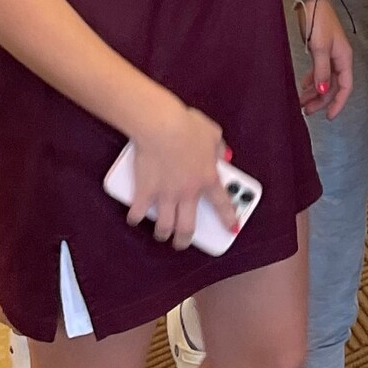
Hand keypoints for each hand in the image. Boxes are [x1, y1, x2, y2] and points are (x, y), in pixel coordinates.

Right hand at [124, 104, 230, 247]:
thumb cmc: (187, 125)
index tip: (232, 229)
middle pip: (188, 227)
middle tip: (182, 242)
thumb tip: (223, 155)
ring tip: (161, 234)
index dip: (228, 219)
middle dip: (185, 239)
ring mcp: (166, 194)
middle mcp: (188, 192)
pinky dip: (136, 217)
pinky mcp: (145, 191)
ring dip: (162, 233)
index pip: (222, 205)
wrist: (162, 125)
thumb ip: (219, 147)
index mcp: (208, 178)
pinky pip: (138, 212)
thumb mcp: (212, 132)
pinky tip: (135, 218)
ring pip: (165, 226)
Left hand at [300, 0, 354, 118]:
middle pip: (333, 86)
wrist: (311, 0)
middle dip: (321, 100)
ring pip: (325, 79)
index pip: (345, 87)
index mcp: (344, 58)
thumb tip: (323, 91)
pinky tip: (304, 85)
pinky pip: (319, 70)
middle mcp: (340, 58)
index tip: (327, 116)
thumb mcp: (319, 48)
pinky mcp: (320, 49)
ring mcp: (330, 54)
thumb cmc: (317, 22)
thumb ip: (321, 71)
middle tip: (306, 111)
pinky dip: (312, 79)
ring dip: (315, 92)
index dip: (338, 103)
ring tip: (301, 101)